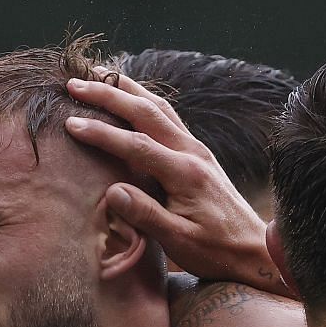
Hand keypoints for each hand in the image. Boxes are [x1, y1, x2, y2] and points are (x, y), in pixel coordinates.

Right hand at [64, 74, 292, 296]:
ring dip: (128, 89)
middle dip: (109, 94)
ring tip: (98, 76)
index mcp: (185, 173)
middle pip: (146, 111)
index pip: (136, 145)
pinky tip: (131, 97)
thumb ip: (146, 215)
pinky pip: (168, 117)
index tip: (71, 124)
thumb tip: (112, 191)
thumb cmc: (215, 251)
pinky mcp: (197, 154)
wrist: (253, 250)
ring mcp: (197, 149)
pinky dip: (144, 101)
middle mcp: (192, 152)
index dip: (102, 133)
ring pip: (159, 107)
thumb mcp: (179, 241)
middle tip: (74, 84)